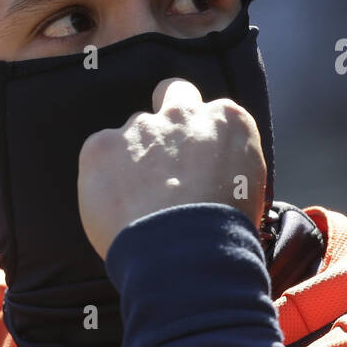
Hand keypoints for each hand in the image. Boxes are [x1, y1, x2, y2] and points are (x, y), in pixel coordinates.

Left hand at [77, 77, 266, 258]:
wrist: (185, 254)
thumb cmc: (223, 233)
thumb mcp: (249, 190)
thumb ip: (224, 163)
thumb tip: (208, 173)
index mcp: (226, 120)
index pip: (210, 111)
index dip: (200, 137)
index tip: (195, 161)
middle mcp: (183, 113)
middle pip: (171, 92)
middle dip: (166, 114)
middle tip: (161, 156)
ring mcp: (140, 127)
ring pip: (131, 134)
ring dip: (132, 159)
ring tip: (137, 204)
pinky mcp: (101, 145)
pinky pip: (98, 155)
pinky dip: (102, 178)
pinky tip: (115, 207)